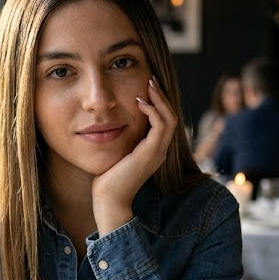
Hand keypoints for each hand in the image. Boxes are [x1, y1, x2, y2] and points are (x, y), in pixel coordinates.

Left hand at [92, 76, 176, 235]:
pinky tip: (140, 102)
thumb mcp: (116, 153)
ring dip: (160, 100)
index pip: (164, 121)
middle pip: (171, 117)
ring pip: (169, 119)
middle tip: (151, 79)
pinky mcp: (151, 154)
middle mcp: (160, 151)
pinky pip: (160, 127)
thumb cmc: (107, 179)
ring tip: (148, 85)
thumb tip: (111, 124)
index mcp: (154, 151)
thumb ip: (121, 140)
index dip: (159, 103)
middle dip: (161, 96)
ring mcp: (158, 153)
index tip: (147, 87)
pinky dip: (153, 111)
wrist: (108, 200)